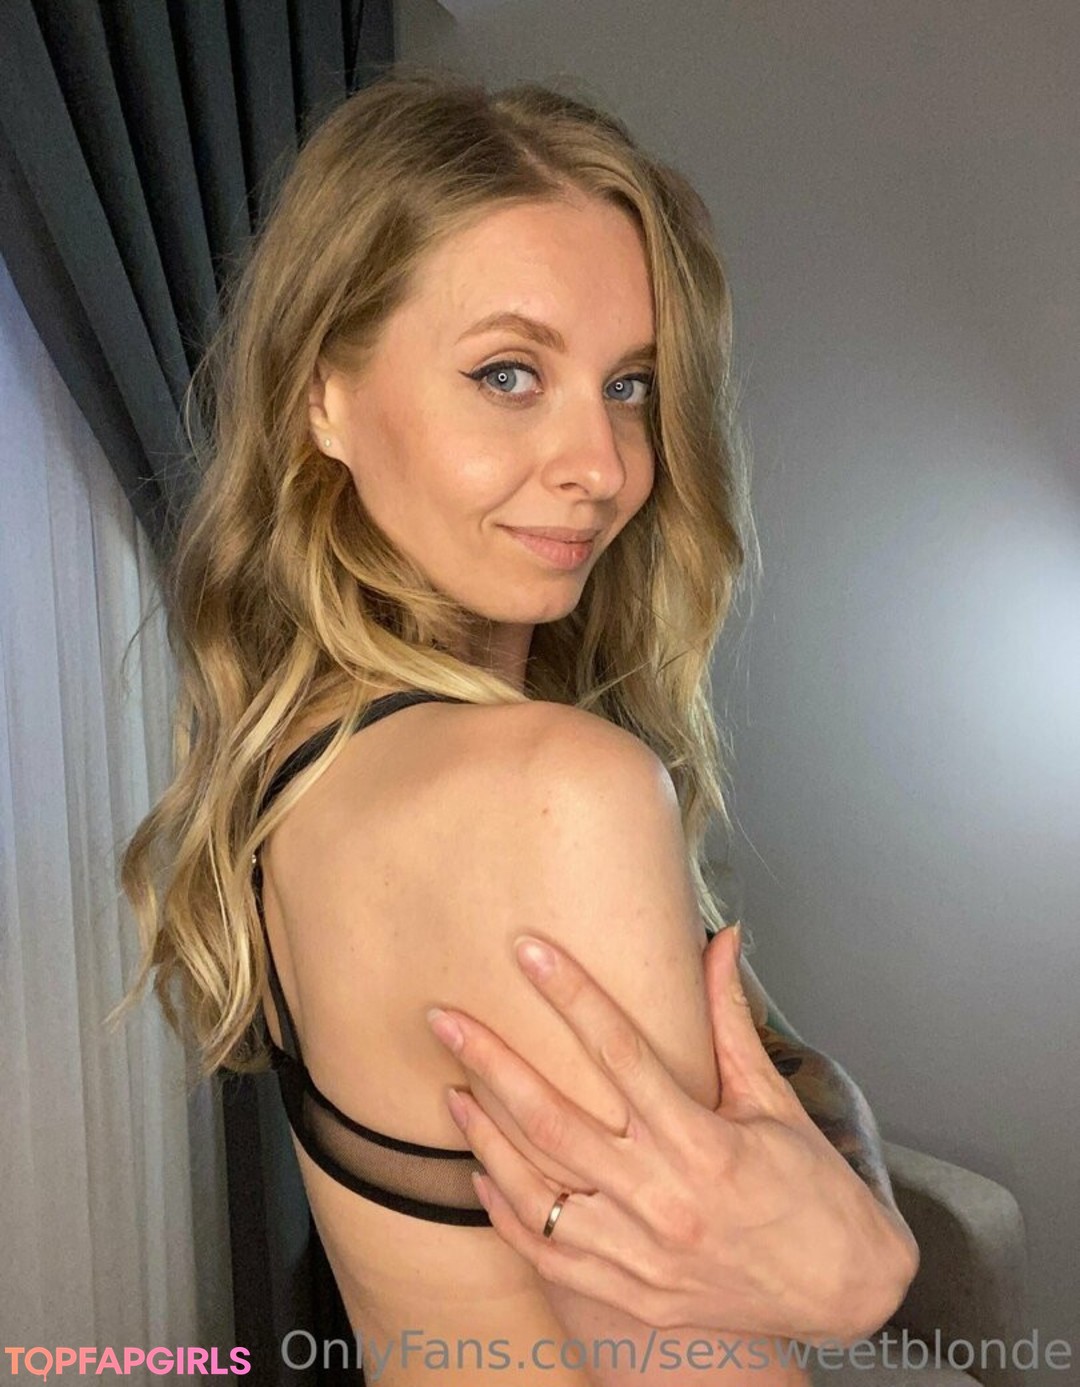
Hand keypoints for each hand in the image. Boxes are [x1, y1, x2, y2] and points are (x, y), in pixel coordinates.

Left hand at [427, 924, 918, 1346]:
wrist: (845, 1293)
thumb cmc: (812, 1192)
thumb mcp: (773, 1102)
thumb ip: (730, 1021)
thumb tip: (719, 941)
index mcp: (703, 1145)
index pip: (620, 1053)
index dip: (571, 995)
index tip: (529, 952)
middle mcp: (665, 1201)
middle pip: (554, 1121)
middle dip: (491, 1063)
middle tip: (445, 1019)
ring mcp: (641, 1256)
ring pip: (537, 1191)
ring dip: (485, 1137)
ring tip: (452, 1089)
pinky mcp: (631, 1294)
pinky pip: (548, 1255)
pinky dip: (507, 1214)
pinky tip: (483, 1173)